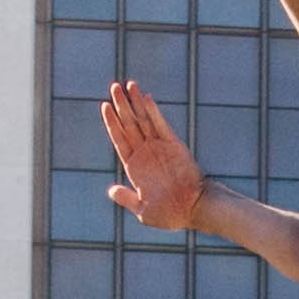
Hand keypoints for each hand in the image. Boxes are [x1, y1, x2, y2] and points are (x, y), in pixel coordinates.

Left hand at [96, 78, 216, 241]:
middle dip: (122, 105)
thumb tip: (111, 190)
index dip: (112, 122)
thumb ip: (127, 198)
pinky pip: (161, 126)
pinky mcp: (174, 145)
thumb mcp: (143, 209)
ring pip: (144, 120)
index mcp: (135, 166)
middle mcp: (146, 153)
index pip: (120, 139)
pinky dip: (153, 112)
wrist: (193, 210)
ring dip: (136, 103)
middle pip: (130, 124)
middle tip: (114, 86)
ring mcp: (160, 148)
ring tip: (128, 84)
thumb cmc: (169, 214)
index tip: (104, 105)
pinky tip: (145, 98)